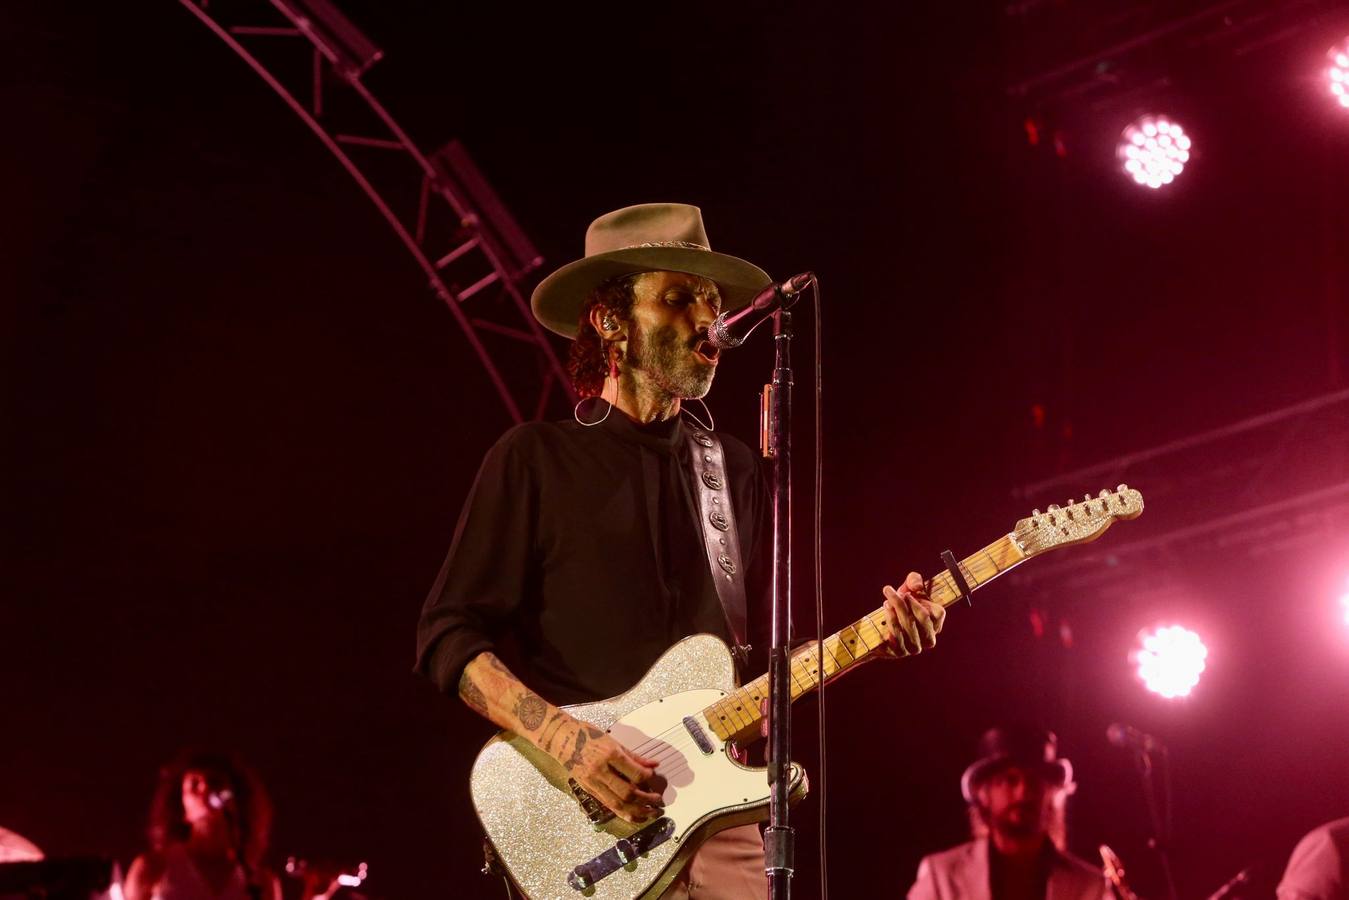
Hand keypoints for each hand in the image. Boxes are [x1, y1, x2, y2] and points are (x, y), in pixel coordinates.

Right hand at [549, 716, 664, 823]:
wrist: (561, 739)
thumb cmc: (587, 735)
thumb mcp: (613, 741)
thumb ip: (634, 756)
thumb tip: (654, 764)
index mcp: (609, 754)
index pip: (634, 773)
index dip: (648, 778)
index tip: (653, 777)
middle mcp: (601, 771)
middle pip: (628, 793)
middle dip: (646, 800)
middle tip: (658, 801)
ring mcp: (593, 782)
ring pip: (618, 804)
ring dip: (638, 811)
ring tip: (652, 813)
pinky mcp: (588, 790)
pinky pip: (609, 805)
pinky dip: (624, 813)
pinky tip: (635, 816)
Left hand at [881, 571, 944, 656]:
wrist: (880, 627)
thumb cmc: (900, 605)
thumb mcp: (908, 589)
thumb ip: (915, 580)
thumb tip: (917, 587)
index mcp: (936, 624)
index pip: (939, 613)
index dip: (922, 602)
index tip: (906, 593)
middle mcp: (929, 638)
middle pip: (923, 618)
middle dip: (906, 602)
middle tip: (889, 591)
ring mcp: (916, 647)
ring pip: (909, 625)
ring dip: (896, 609)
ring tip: (886, 600)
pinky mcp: (902, 652)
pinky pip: (898, 635)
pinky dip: (891, 620)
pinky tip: (885, 610)